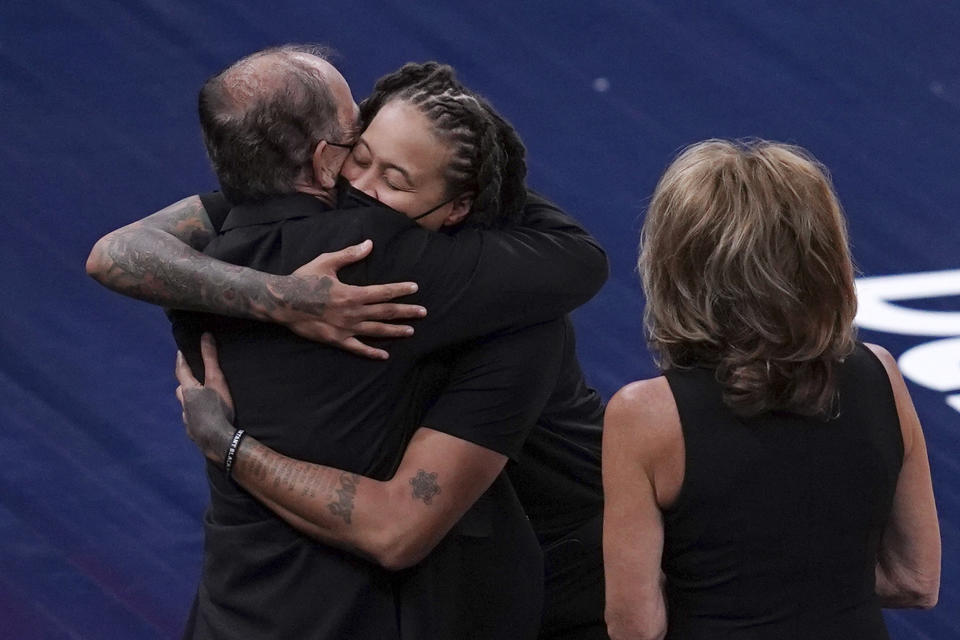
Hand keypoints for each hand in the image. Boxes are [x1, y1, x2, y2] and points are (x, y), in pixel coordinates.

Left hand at [175, 333, 236, 464]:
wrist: (218, 440)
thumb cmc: (218, 408)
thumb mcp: (217, 380)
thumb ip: (211, 358)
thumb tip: (205, 336)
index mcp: (189, 390)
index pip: (181, 371)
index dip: (181, 361)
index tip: (180, 352)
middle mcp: (185, 405)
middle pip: (181, 390)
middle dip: (184, 384)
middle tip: (190, 379)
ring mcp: (188, 420)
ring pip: (185, 407)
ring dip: (190, 402)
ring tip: (199, 401)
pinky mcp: (194, 433)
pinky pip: (191, 421)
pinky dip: (195, 417)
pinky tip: (203, 420)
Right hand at [270, 240, 425, 359]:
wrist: (282, 302)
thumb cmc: (303, 279)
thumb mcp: (326, 262)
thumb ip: (349, 254)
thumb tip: (369, 244)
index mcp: (353, 293)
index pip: (383, 292)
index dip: (400, 289)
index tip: (415, 288)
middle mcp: (353, 312)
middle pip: (386, 312)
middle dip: (406, 311)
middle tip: (423, 312)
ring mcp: (346, 328)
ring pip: (377, 330)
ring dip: (395, 330)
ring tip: (411, 331)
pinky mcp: (337, 340)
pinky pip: (358, 348)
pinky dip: (372, 352)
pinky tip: (384, 355)